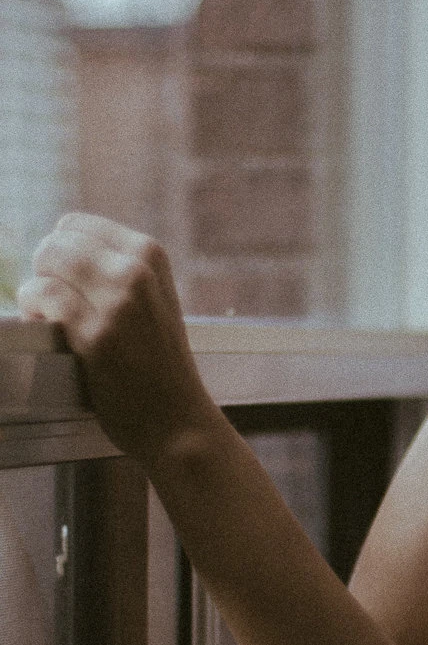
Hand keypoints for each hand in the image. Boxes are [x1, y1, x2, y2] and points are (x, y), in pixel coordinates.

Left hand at [18, 214, 214, 464]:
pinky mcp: (97, 334)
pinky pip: (42, 296)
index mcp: (150, 254)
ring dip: (35, 290)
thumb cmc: (159, 364)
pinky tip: (44, 327)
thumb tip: (58, 249)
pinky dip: (32, 309)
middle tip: (54, 303)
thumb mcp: (156, 299)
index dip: (60, 254)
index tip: (65, 283)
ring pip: (47, 263)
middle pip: (56, 241)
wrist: (178, 419)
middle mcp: (136, 270)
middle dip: (45, 271)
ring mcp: (118, 302)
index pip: (76, 225)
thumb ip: (120, 269)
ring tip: (48, 317)